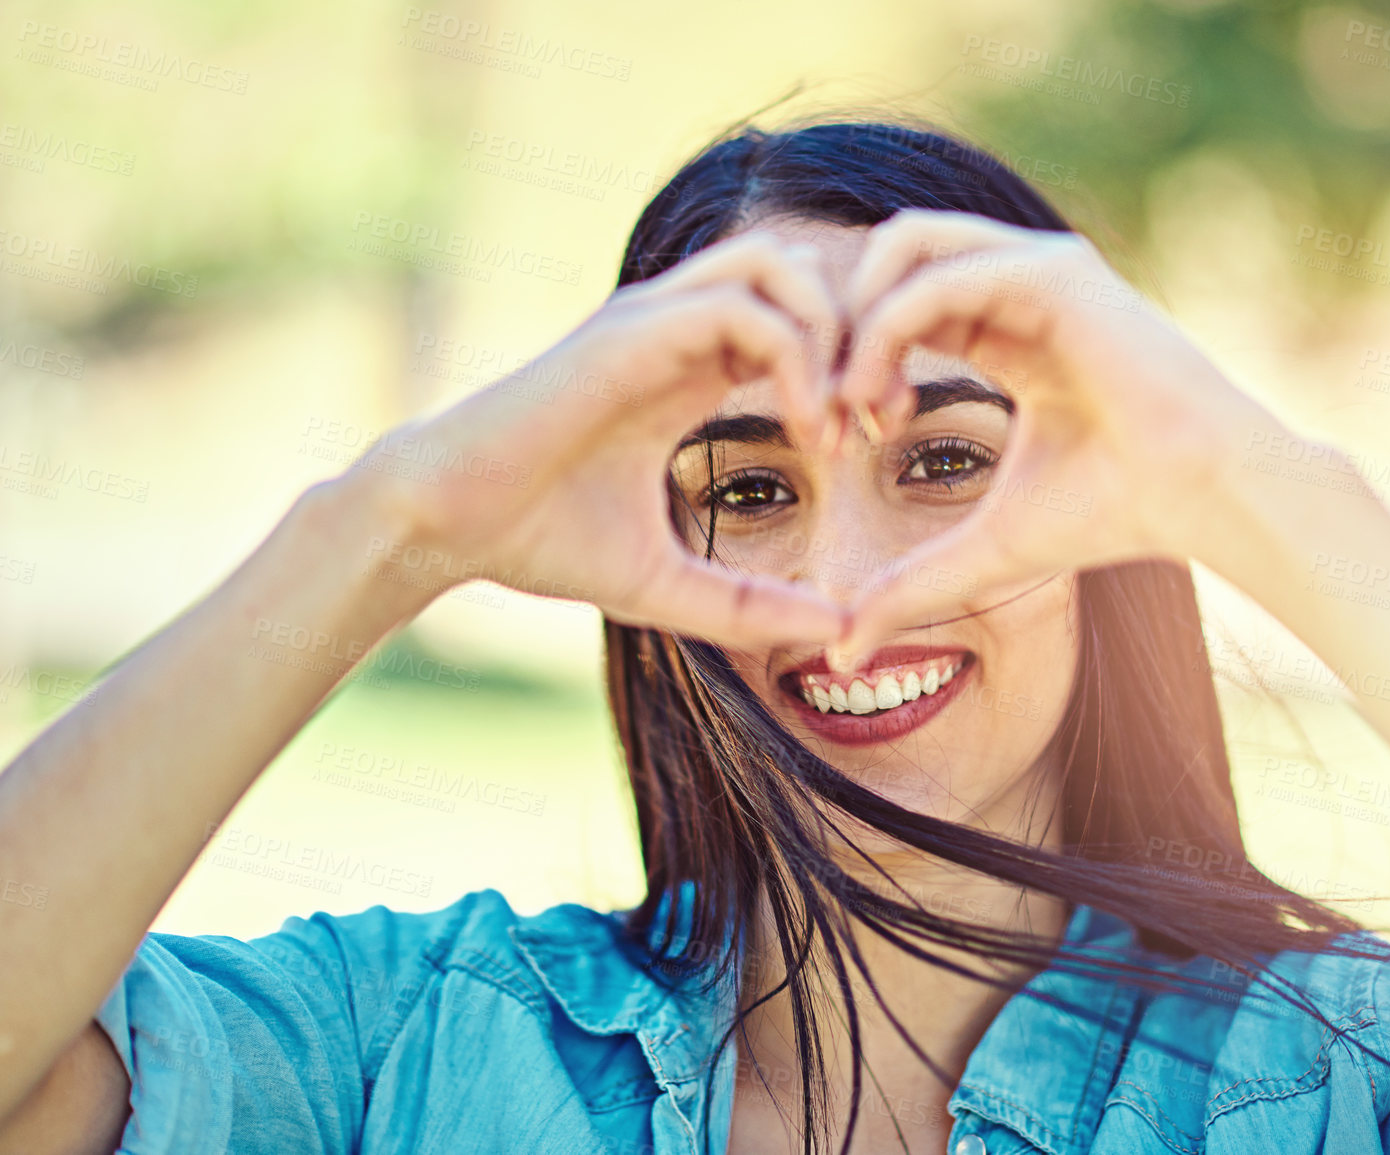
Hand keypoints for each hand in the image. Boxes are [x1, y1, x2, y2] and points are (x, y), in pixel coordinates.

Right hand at [347, 231, 853, 647]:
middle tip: (875, 423)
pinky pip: (743, 309)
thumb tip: (838, 630)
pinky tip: (806, 429)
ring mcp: (652, 321)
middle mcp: (676, 328)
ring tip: (838, 423)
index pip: (799, 319)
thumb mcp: (669, 588)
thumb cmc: (541, 543)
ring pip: (782, 266)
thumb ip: (750, 606)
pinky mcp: (631, 333)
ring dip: (832, 337)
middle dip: (858, 338)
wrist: (445, 523)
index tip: (867, 443)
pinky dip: (796, 359)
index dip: (850, 369)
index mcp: (690, 368)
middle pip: (805, 272)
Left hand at [827, 209, 1293, 665]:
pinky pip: (936, 281)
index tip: (838, 440)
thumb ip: (911, 585)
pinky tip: (882, 404)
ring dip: (858, 325)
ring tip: (853, 406)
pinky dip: (888, 334)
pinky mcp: (1053, 274)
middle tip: (826, 416)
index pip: (898, 303)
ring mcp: (1039, 269)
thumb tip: (844, 651)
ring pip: (904, 247)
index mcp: (1009, 327)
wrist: (1200, 498)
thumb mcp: (986, 551)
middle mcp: (1020, 283)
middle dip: (840, 329)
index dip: (851, 363)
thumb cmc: (1112, 516)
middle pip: (890, 257)